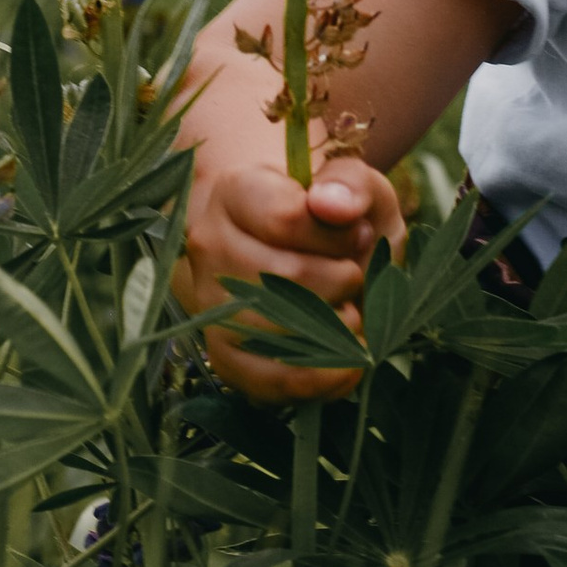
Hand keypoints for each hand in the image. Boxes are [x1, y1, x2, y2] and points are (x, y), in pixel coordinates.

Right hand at [177, 155, 406, 402]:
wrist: (308, 253)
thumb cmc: (333, 217)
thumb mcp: (354, 187)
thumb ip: (350, 184)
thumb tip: (331, 205)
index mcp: (234, 193)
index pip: (287, 218)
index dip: (338, 234)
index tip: (357, 234)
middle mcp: (209, 247)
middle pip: (286, 276)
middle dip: (342, 281)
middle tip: (354, 276)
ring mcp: (209, 306)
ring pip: (279, 330)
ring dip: (336, 329)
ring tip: (348, 310)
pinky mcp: (223, 357)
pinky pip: (267, 382)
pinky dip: (319, 379)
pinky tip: (348, 365)